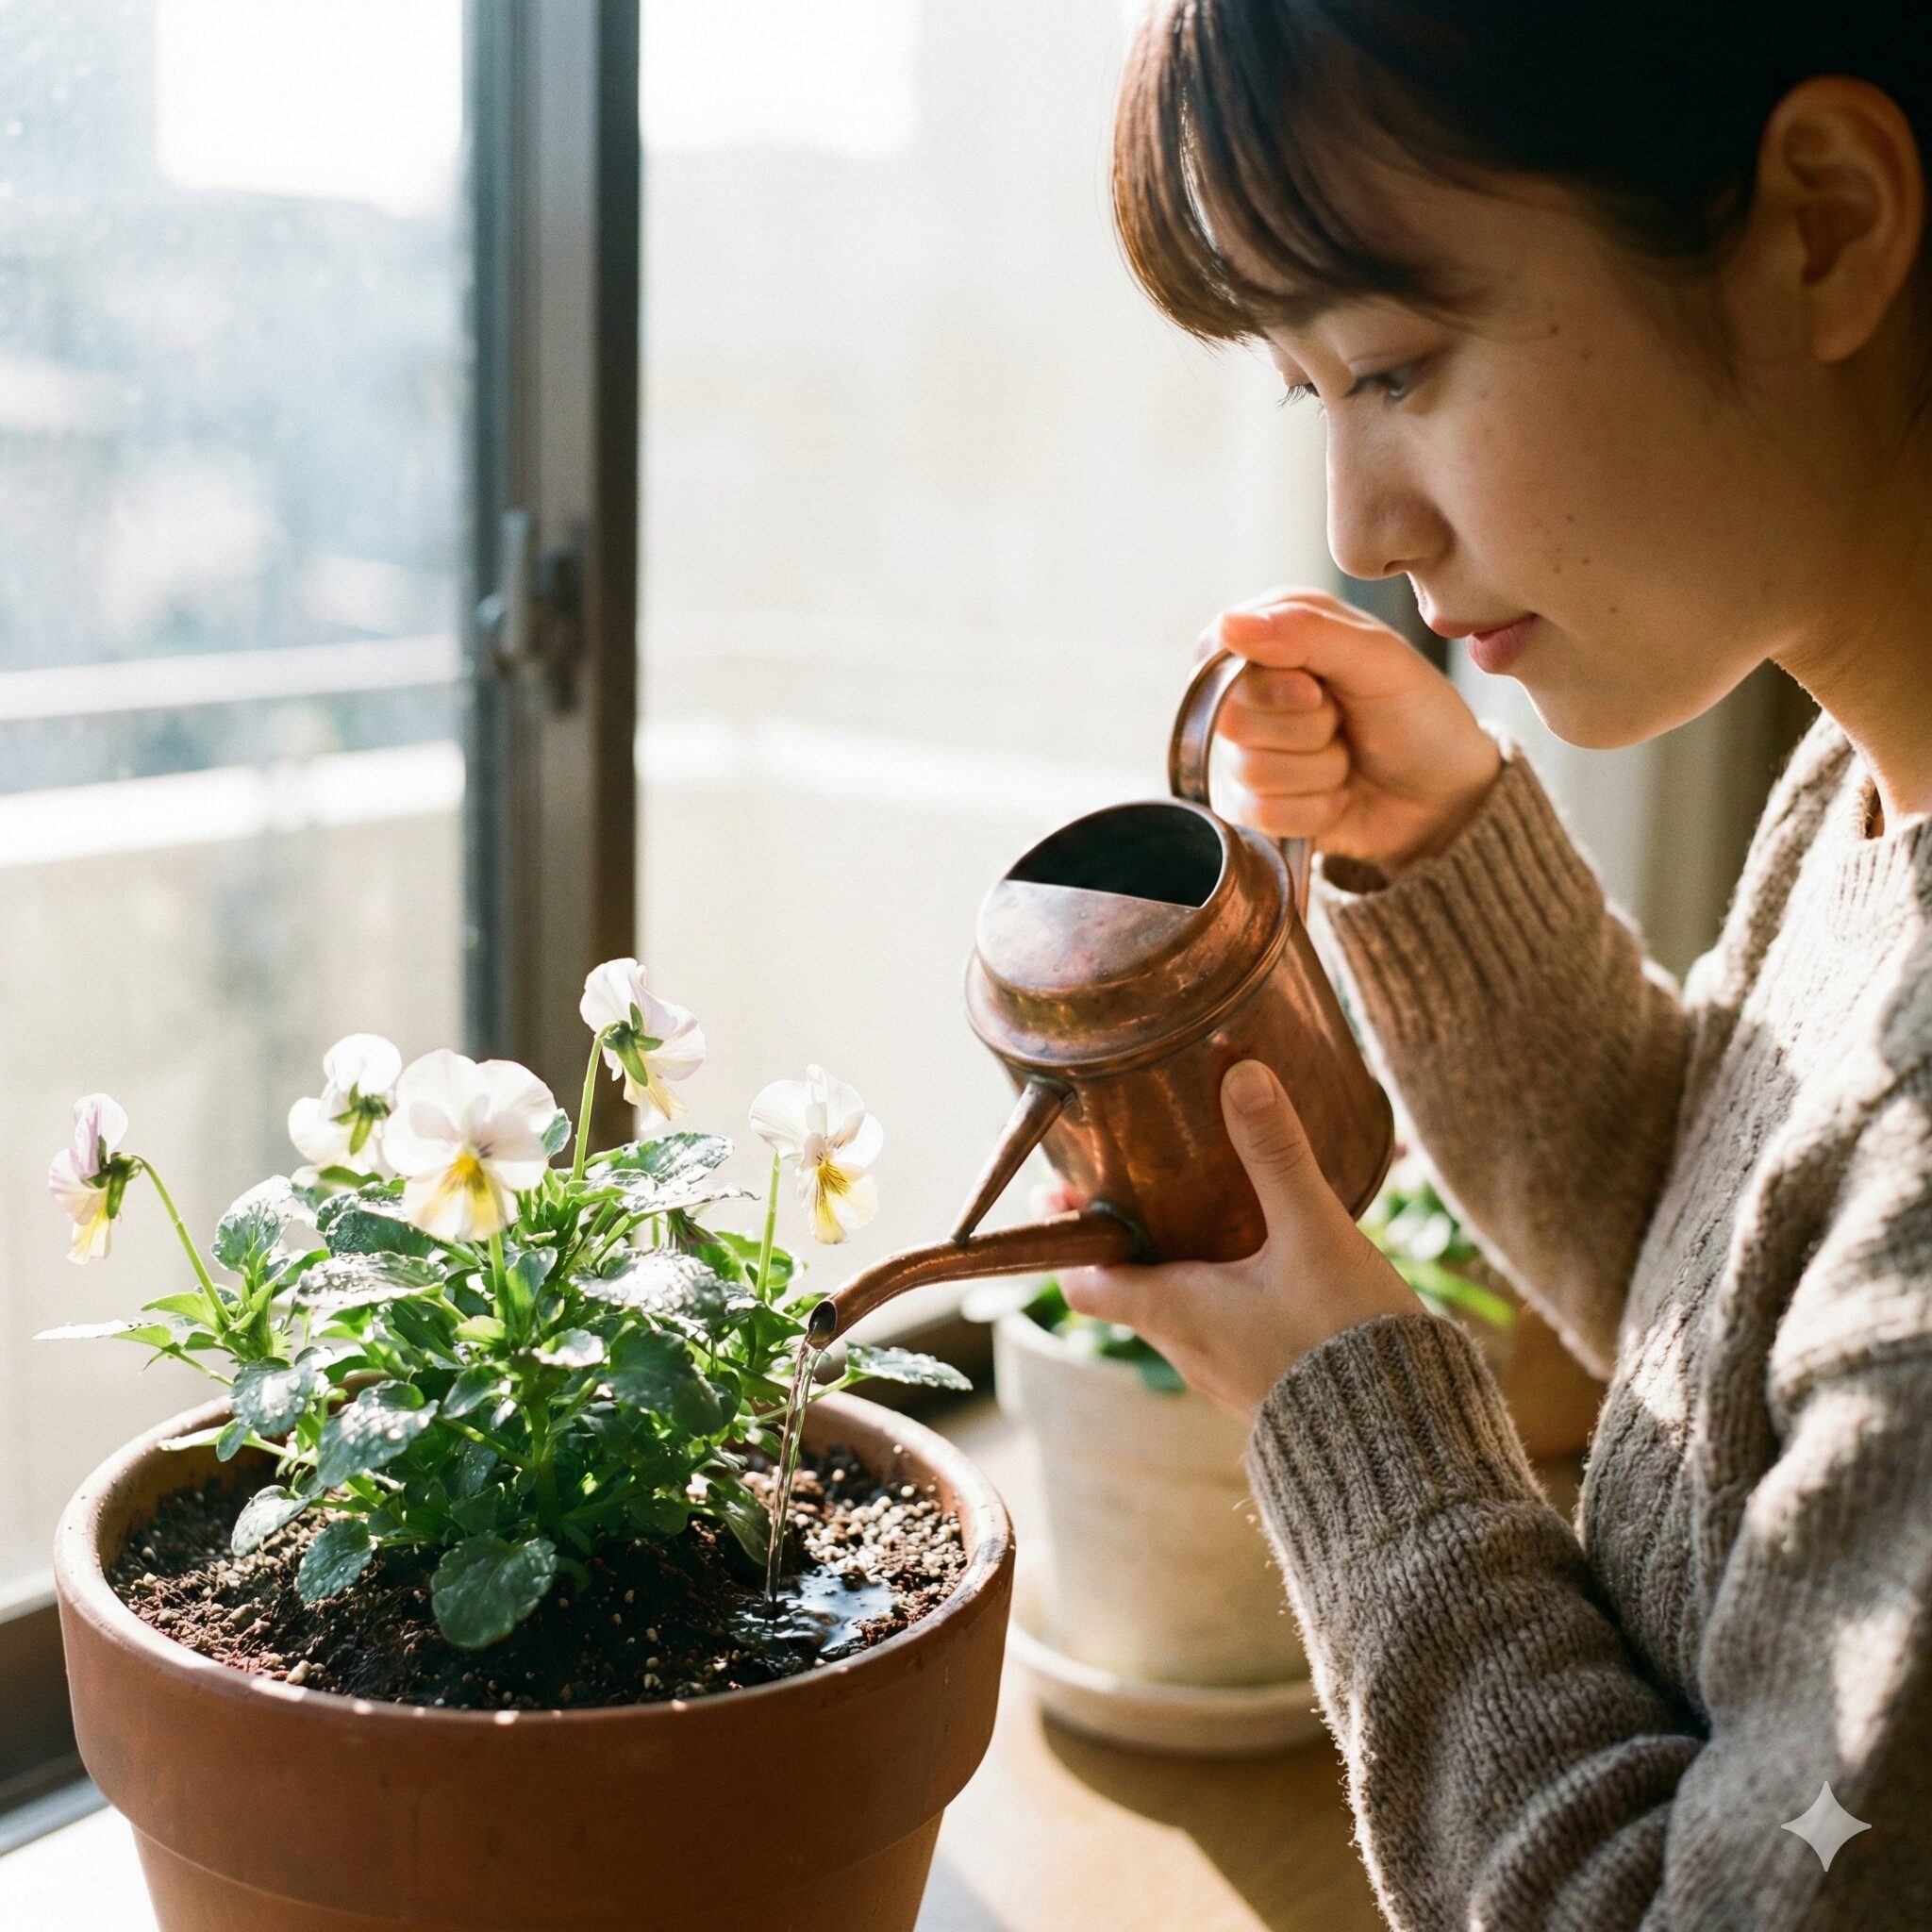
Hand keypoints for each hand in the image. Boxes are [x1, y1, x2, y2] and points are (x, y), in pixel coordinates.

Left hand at [1058, 1061, 1416, 1415]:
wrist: (1406, 1448)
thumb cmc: (1347, 1341)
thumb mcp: (1315, 1236)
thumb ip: (1277, 1156)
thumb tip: (1241, 1076)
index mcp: (1175, 1313)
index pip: (1085, 1282)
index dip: (1066, 1238)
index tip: (1062, 1192)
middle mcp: (1186, 1350)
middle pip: (1128, 1286)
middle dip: (1127, 1232)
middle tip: (1135, 1174)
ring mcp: (1225, 1373)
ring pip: (1177, 1308)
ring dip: (1176, 1259)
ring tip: (1200, 1201)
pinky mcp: (1266, 1382)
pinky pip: (1222, 1326)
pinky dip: (1220, 1286)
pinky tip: (1263, 1253)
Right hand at [1198, 587, 1500, 872]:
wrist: (1447, 798)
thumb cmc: (1419, 715)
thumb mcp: (1377, 659)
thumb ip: (1304, 631)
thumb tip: (1227, 625)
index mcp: (1277, 635)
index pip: (1219, 650)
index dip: (1264, 679)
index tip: (1313, 687)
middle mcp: (1256, 691)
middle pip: (1232, 716)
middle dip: (1305, 726)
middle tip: (1345, 720)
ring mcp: (1254, 750)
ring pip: (1250, 769)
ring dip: (1319, 769)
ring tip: (1349, 757)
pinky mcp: (1260, 804)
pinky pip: (1262, 813)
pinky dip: (1316, 808)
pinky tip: (1340, 795)